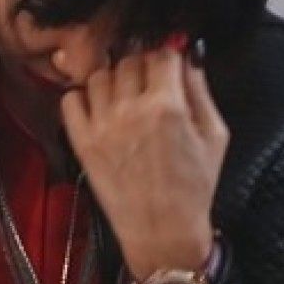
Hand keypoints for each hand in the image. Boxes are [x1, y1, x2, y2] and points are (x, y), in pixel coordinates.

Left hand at [61, 44, 227, 278]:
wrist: (162, 228)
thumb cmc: (193, 185)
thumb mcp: (214, 135)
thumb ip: (200, 91)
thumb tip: (186, 56)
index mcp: (167, 105)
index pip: (160, 55)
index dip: (166, 57)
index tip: (167, 66)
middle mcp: (130, 109)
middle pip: (128, 61)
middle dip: (140, 66)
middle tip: (146, 83)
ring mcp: (100, 124)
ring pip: (98, 76)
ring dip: (112, 79)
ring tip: (122, 96)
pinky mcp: (80, 140)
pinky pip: (70, 99)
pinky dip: (81, 97)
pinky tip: (97, 108)